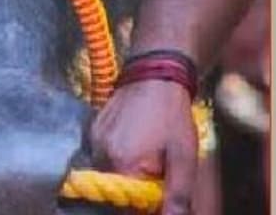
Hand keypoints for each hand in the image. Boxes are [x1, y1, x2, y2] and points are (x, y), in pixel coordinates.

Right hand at [91, 79, 197, 214]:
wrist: (155, 74)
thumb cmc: (172, 115)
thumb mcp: (184, 156)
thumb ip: (177, 194)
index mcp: (123, 165)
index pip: (127, 205)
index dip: (144, 204)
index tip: (158, 193)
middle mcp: (101, 155)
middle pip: (116, 189)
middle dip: (136, 187)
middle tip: (156, 168)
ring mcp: (93, 141)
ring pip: (109, 172)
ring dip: (126, 171)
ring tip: (147, 152)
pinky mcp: (92, 130)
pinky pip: (102, 156)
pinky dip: (118, 156)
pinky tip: (135, 142)